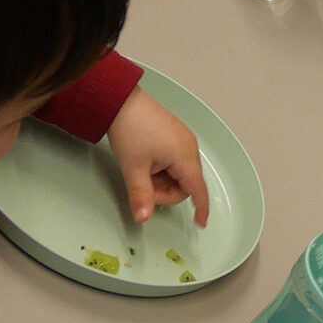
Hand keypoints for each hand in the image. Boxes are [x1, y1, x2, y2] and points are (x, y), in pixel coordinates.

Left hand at [107, 88, 207, 226]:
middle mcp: (189, 147)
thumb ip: (141, 196)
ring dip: (162, 179)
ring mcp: (182, 139)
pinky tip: (145, 162)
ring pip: (178, 173)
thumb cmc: (131, 129)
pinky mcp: (174, 135)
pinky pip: (174, 160)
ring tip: (141, 171)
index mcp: (185, 156)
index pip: (198, 190)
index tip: (200, 223)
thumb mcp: (133, 168)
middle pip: (186, 183)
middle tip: (144, 187)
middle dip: (165, 191)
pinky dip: (162, 168)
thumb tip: (143, 217)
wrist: (121, 100)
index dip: (201, 208)